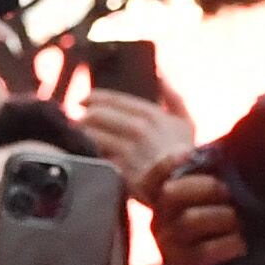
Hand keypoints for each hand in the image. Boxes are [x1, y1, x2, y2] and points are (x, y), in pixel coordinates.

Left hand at [75, 86, 196, 194]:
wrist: (187, 189)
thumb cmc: (185, 156)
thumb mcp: (186, 124)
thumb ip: (174, 98)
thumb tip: (161, 75)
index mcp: (151, 114)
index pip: (112, 99)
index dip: (93, 98)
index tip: (83, 101)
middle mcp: (138, 129)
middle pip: (96, 115)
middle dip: (84, 118)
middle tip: (77, 121)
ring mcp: (128, 151)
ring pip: (91, 135)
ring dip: (81, 135)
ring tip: (77, 137)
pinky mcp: (120, 171)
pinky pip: (95, 156)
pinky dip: (88, 153)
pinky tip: (86, 154)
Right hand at [133, 163, 247, 264]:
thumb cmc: (208, 254)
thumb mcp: (206, 220)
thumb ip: (214, 194)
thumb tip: (245, 159)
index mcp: (163, 207)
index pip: (155, 177)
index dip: (170, 161)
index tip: (191, 154)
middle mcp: (158, 223)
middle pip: (173, 192)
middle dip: (208, 187)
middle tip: (231, 194)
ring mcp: (167, 247)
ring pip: (190, 220)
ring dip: (223, 218)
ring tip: (239, 225)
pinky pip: (204, 250)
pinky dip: (230, 244)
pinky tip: (241, 246)